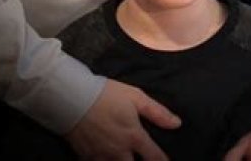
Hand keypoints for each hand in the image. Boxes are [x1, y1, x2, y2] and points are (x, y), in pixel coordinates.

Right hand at [65, 79, 179, 159]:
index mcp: (133, 136)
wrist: (74, 99)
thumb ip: (157, 112)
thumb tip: (177, 124)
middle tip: (144, 160)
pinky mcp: (86, 158)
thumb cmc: (108, 95)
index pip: (153, 156)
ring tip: (127, 159)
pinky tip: (108, 160)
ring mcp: (102, 157)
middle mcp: (119, 151)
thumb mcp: (136, 97)